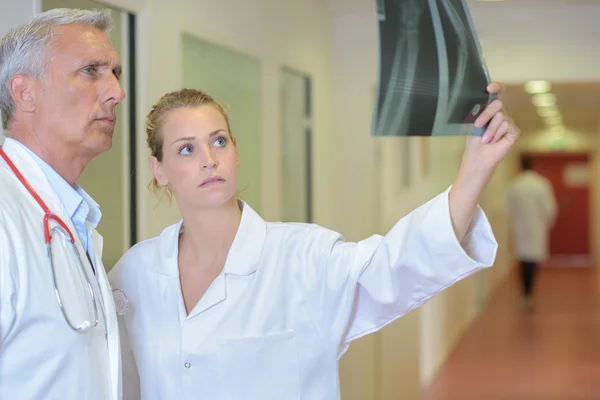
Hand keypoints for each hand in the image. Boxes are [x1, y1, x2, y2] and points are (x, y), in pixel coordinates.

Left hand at [448, 82, 519, 241]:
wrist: (477, 158)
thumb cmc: (473, 142)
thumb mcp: (472, 123)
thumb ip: (478, 110)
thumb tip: (474, 98)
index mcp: (490, 110)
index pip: (498, 93)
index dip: (497, 87)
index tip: (490, 88)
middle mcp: (501, 114)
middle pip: (498, 104)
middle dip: (486, 114)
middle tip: (478, 125)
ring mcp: (509, 123)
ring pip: (502, 117)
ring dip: (490, 130)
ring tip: (485, 140)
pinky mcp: (514, 132)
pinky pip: (508, 126)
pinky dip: (497, 135)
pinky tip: (493, 142)